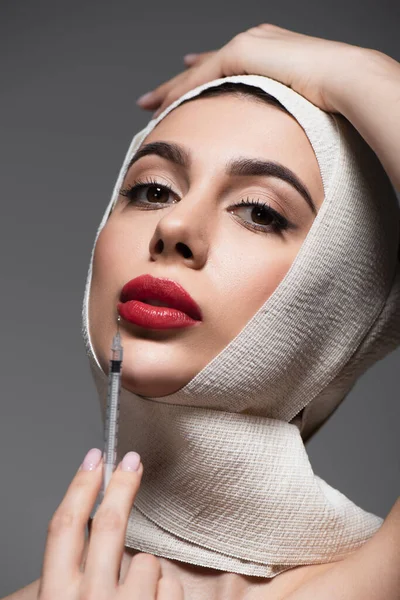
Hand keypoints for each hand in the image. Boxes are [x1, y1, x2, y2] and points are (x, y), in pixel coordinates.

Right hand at [38, 448, 182, 599]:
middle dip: (122, 485)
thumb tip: (87, 528)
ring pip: (146, 561)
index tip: (94, 460)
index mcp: (58, 599)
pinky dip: (164, 594)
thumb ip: (70, 576)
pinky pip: (170, 585)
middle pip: (109, 523)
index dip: (80, 487)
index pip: (65, 527)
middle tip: (132, 460)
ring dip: (144, 573)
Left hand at [137, 23, 370, 116]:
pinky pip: (203, 76)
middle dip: (176, 86)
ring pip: (198, 72)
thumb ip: (278, 115)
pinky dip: (183, 93)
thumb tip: (270, 140)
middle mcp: (254, 44)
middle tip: (152, 100)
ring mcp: (248, 44)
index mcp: (267, 56)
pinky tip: (165, 106)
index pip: (224, 71)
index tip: (181, 93)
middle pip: (204, 69)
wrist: (342, 79)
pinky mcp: (244, 50)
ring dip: (172, 91)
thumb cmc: (328, 102)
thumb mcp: (296, 107)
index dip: (200, 84)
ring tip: (150, 105)